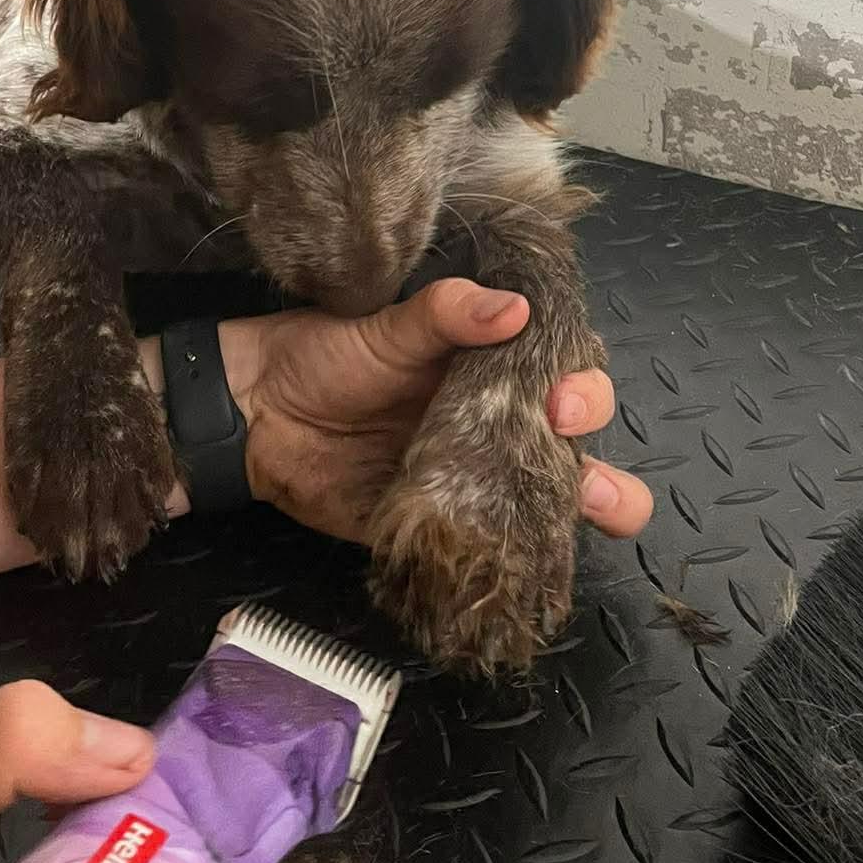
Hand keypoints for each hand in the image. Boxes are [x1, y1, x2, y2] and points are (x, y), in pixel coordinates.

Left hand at [221, 279, 652, 545]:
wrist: (259, 417)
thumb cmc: (326, 354)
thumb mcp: (386, 326)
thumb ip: (446, 313)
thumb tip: (515, 307)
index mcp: (494, 366)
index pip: (567, 373)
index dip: (583, 386)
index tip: (564, 400)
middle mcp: (499, 423)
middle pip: (577, 444)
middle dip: (602, 454)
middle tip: (578, 459)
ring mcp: (478, 479)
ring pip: (556, 499)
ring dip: (595, 506)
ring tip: (599, 511)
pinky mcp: (448, 525)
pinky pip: (498, 545)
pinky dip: (522, 553)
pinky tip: (528, 555)